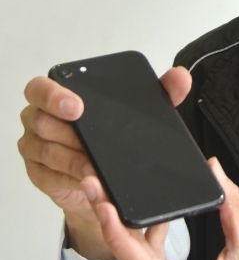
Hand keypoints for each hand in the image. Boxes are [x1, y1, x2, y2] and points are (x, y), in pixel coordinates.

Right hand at [17, 67, 191, 259]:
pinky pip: (49, 177)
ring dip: (73, 160)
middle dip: (65, 132)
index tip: (76, 106)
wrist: (105, 176)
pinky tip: (87, 183)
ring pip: (47, 151)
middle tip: (87, 142)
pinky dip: (70, 179)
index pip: (41, 89)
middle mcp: (42, 120)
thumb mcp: (140, 113)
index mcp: (59, 97)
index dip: (53, 95)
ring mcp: (38, 148)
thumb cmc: (114, 137)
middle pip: (40, 121)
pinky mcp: (41, 175)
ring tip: (95, 168)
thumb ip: (161, 92)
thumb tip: (180, 76)